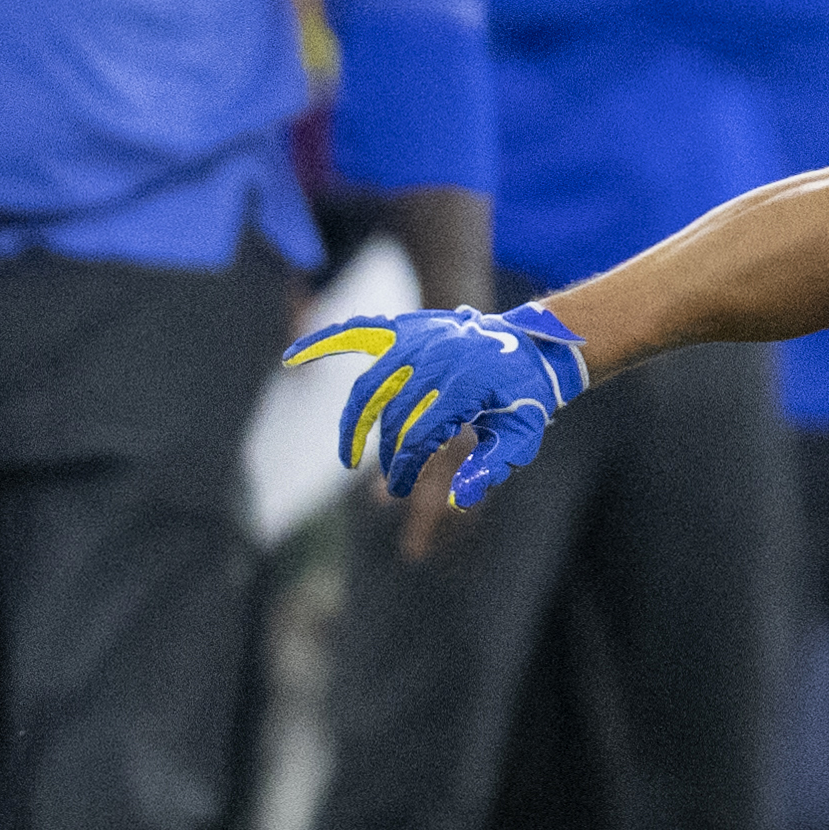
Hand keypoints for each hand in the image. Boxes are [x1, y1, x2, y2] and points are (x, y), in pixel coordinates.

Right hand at [285, 303, 586, 506]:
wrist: (535, 344)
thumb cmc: (526, 398)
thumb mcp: (520, 438)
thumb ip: (490, 468)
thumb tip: (459, 501)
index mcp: (463, 386)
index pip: (417, 437)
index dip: (404, 470)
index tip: (400, 493)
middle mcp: (437, 358)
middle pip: (392, 415)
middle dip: (386, 455)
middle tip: (390, 485)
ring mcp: (420, 340)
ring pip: (371, 384)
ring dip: (354, 421)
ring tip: (349, 455)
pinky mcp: (409, 329)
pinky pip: (360, 333)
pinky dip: (326, 341)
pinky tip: (293, 356)